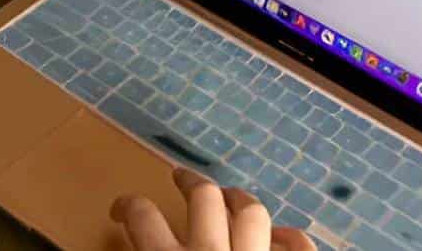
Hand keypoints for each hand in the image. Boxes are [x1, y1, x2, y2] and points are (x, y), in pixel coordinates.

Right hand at [110, 167, 317, 250]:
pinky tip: (282, 234)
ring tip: (231, 197)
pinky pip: (298, 246)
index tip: (123, 208)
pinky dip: (292, 238)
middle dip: (192, 182)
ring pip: (251, 212)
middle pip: (203, 198)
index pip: (142, 217)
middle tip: (183, 178)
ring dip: (240, 200)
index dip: (128, 205)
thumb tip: (135, 244)